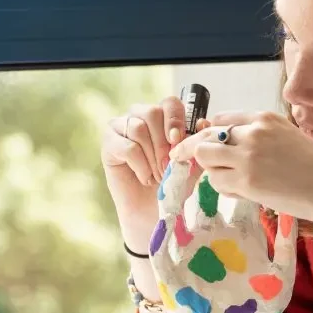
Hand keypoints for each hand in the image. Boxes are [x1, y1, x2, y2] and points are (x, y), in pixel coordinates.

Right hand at [101, 96, 208, 248]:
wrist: (153, 209)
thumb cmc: (172, 182)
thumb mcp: (191, 160)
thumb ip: (197, 141)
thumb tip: (203, 122)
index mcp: (162, 115)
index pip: (170, 103)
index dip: (176, 119)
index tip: (178, 140)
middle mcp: (139, 115)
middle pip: (152, 112)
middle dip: (163, 142)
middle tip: (168, 166)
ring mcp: (121, 127)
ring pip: (138, 128)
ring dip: (153, 156)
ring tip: (158, 175)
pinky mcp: (108, 143)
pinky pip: (127, 147)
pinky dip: (141, 166)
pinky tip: (146, 178)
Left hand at [170, 111, 312, 228]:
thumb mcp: (288, 136)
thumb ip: (260, 136)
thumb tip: (227, 142)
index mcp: (264, 118)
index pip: (220, 120)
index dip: (208, 133)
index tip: (202, 142)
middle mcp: (253, 132)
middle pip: (205, 136)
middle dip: (191, 148)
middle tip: (181, 157)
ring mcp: (248, 156)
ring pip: (206, 158)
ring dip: (211, 169)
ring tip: (230, 179)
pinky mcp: (246, 180)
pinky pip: (217, 181)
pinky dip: (223, 187)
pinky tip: (240, 191)